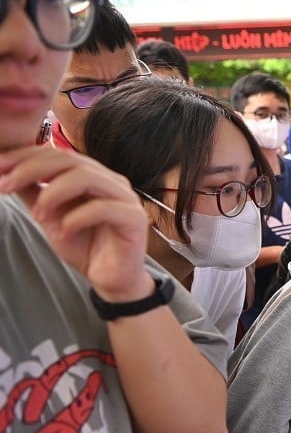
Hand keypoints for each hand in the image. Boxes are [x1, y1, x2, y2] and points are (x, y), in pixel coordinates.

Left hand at [0, 146, 150, 300]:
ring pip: (87, 177)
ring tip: (37, 214)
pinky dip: (77, 218)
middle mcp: (111, 181)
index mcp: (93, 175)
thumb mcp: (49, 216)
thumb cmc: (84, 245)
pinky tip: (64, 231)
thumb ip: (34, 193)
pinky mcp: (135, 219)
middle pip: (70, 160)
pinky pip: (103, 208)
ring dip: (54, 192)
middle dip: (32, 169)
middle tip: (6, 185)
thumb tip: (6, 172)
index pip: (58, 154)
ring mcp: (125, 198)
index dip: (25, 156)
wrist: (109, 278)